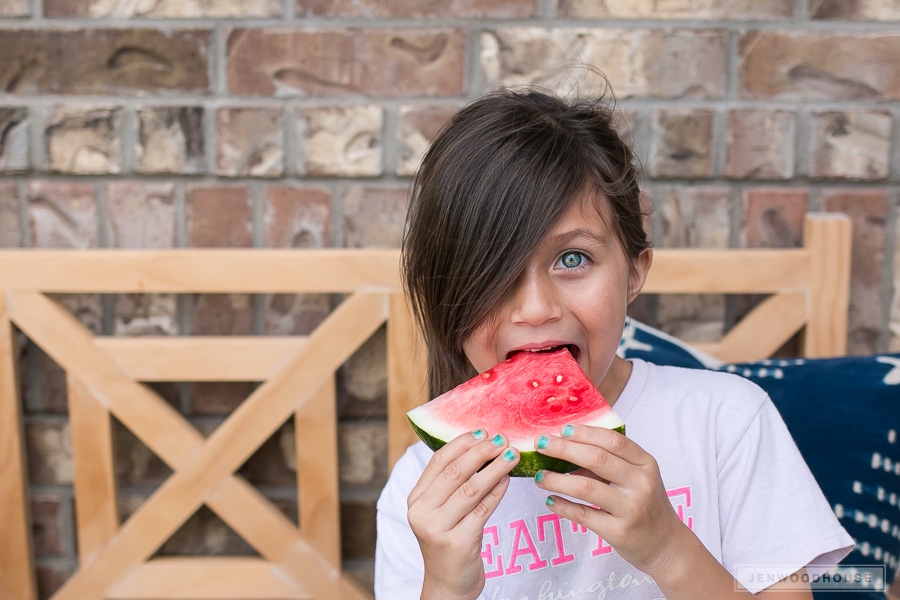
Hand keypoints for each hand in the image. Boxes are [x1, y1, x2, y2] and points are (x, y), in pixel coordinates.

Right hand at [407, 430, 519, 599]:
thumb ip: (452, 484)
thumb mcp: (441, 511)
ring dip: (495, 468)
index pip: (438, 461)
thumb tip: (481, 446)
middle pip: (455, 472)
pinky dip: (497, 491)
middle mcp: (422, 512)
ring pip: (471, 489)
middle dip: (482, 452)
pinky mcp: (458, 542)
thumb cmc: (449, 541)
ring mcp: (438, 528)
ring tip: (512, 455)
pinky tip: (508, 480)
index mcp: (416, 499)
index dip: (462, 443)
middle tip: (503, 440)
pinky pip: (483, 510)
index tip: (483, 431)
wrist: (448, 585)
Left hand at [532, 424, 686, 575]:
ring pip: (585, 487)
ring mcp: (631, 509)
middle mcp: (641, 484)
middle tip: (540, 444)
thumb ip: (610, 462)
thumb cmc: (645, 504)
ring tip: (539, 476)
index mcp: (646, 464)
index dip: (586, 432)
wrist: (666, 545)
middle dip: (563, 449)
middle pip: (596, 459)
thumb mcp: (637, 478)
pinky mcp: (619, 532)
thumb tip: (566, 445)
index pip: (614, 440)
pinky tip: (550, 499)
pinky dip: (562, 506)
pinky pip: (583, 515)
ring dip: (556, 479)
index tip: (563, 428)